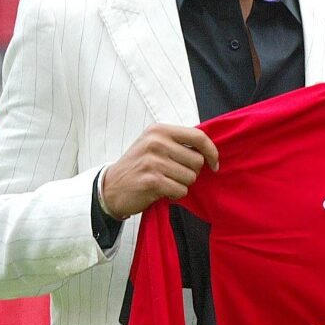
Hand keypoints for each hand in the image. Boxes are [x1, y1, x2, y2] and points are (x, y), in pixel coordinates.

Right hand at [101, 123, 218, 219]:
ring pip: (191, 178)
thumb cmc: (138, 166)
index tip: (214, 164)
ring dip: (181, 184)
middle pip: (197, 161)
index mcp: (159, 130)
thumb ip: (178, 143)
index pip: (198, 137)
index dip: (212, 152)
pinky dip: (175, 194)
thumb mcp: (154, 144)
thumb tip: (209, 150)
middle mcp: (156, 142)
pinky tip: (161, 191)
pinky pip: (181, 190)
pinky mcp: (152, 181)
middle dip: (191, 172)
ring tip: (165, 182)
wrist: (110, 188)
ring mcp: (153, 161)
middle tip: (174, 175)